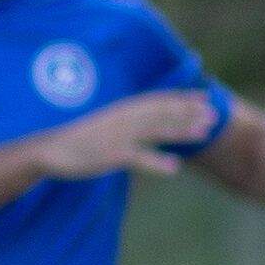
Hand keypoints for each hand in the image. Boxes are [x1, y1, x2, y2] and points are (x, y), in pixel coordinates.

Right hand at [39, 89, 216, 179]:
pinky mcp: (110, 155)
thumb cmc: (81, 140)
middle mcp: (123, 119)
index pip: (157, 100)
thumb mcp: (107, 126)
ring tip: (204, 133)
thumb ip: (129, 123)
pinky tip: (175, 168)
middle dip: (188, 112)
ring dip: (181, 131)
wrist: (49, 151)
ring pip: (155, 130)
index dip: (182, 98)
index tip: (205, 96)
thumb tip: (150, 124)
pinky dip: (156, 162)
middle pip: (162, 113)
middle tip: (214, 115)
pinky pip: (137, 158)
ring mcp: (117, 136)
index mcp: (122, 111)